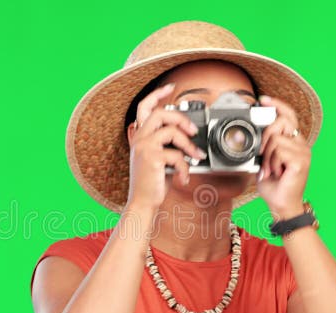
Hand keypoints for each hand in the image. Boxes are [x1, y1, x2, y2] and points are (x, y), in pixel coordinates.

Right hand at [126, 83, 206, 210]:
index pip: (144, 106)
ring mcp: (144, 147)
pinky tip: (184, 177)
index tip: (170, 87)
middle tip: (193, 131)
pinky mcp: (152, 158)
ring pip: (171, 131)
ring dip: (189, 144)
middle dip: (181, 119)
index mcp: (140, 135)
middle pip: (160, 113)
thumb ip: (168, 144)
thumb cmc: (153, 182)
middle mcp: (139, 138)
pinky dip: (185, 167)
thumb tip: (189, 135)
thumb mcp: (159, 158)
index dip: (157, 94)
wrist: (143, 203)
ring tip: (196, 156)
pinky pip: (176, 155)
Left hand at [256, 95, 310, 218]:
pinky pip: (279, 152)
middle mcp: (301, 144)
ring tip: (269, 169)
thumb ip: (264, 144)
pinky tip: (275, 173)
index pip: (289, 115)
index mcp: (294, 141)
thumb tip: (255, 130)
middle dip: (265, 137)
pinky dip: (271, 163)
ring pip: (276, 139)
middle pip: (281, 122)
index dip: (277, 105)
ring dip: (267, 156)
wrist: (281, 205)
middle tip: (261, 154)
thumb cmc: (273, 184)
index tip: (263, 99)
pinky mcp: (301, 161)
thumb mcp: (264, 159)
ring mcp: (303, 152)